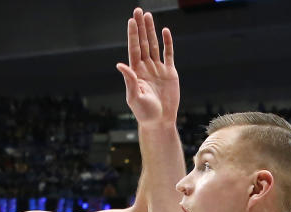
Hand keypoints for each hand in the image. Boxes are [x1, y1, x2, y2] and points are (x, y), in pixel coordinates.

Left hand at [116, 8, 178, 125]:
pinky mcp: (169, 73)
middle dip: (140, 27)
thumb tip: (120, 65)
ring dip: (151, 31)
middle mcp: (145, 68)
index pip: (133, 49)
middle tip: (138, 11)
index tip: (130, 21)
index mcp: (136, 72)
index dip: (132, 35)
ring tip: (148, 16)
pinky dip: (167, 43)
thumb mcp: (134, 97)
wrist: (160, 121)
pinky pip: (168, 54)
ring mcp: (157, 69)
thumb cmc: (145, 113)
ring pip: (153, 45)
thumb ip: (129, 81)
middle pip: (142, 43)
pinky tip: (165, 31)